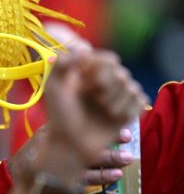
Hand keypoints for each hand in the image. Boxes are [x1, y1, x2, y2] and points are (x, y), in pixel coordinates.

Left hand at [44, 50, 146, 164]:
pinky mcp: (129, 110)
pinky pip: (140, 101)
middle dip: (105, 87)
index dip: (99, 69)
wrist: (71, 144)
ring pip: (131, 87)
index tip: (85, 81)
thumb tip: (84, 48)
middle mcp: (105, 81)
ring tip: (100, 111)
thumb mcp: (54, 87)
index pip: (107, 58)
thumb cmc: (60, 116)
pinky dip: (127, 110)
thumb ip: (63, 63)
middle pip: (121, 72)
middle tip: (92, 100)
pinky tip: (112, 118)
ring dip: (114, 101)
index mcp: (89, 72)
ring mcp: (118, 95)